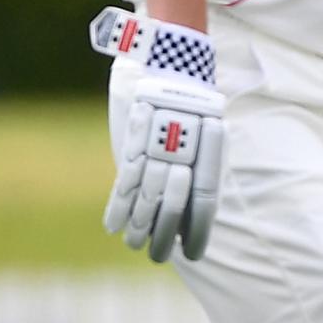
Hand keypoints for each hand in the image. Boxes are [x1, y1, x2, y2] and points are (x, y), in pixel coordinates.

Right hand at [103, 22, 226, 262]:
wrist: (175, 65)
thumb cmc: (194, 109)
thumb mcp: (209, 136)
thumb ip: (200, 172)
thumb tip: (190, 213)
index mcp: (209, 151)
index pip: (207, 200)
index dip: (198, 230)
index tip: (194, 254)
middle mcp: (184, 150)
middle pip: (174, 202)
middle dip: (164, 234)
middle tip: (159, 258)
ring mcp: (157, 145)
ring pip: (146, 194)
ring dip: (138, 225)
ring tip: (133, 246)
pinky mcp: (134, 139)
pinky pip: (124, 179)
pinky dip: (118, 204)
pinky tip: (112, 226)